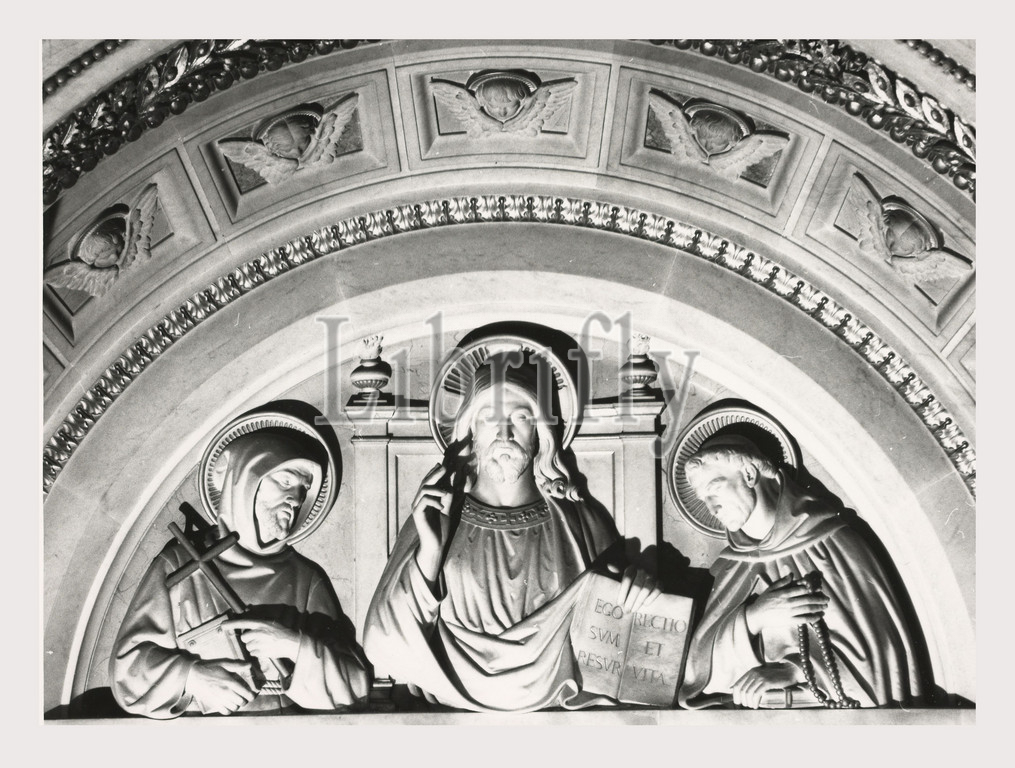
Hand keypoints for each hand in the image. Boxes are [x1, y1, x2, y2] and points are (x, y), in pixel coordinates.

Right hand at [185, 659, 255, 714]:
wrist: (193, 675)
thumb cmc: (209, 668)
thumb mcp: (223, 663)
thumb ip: (237, 665)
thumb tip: (249, 665)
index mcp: (229, 682)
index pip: (245, 693)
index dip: (251, 695)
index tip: (252, 694)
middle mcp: (225, 692)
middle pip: (241, 702)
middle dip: (245, 700)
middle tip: (245, 697)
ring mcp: (219, 699)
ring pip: (234, 708)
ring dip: (238, 705)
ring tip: (238, 700)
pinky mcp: (213, 703)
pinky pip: (225, 711)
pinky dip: (229, 710)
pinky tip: (230, 705)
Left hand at [222, 618, 300, 659]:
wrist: (291, 643)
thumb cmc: (282, 632)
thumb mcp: (271, 623)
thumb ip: (259, 624)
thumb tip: (248, 625)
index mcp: (261, 624)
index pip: (243, 623)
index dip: (232, 624)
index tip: (223, 625)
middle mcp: (259, 632)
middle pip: (245, 637)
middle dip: (249, 639)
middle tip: (258, 639)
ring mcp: (260, 643)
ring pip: (248, 646)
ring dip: (254, 646)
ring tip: (264, 644)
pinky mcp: (261, 652)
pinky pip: (253, 653)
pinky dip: (257, 653)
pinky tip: (265, 650)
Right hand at [412, 463, 454, 581]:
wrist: (436, 544)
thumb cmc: (441, 528)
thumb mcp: (448, 507)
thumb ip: (449, 494)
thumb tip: (454, 479)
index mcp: (426, 498)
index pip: (429, 481)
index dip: (435, 471)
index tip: (444, 463)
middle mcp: (419, 501)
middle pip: (425, 482)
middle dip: (435, 473)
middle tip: (445, 467)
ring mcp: (417, 507)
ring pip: (423, 489)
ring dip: (436, 488)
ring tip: (446, 492)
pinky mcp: (417, 514)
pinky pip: (423, 501)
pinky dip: (434, 501)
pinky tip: (441, 507)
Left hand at [610, 564, 660, 612]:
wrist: (644, 573)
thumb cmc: (629, 578)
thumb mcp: (621, 572)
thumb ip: (616, 570)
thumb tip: (610, 566)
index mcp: (632, 568)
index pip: (627, 578)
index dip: (623, 591)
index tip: (619, 603)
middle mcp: (643, 571)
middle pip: (636, 586)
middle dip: (631, 600)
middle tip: (626, 610)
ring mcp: (652, 576)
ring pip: (647, 588)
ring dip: (639, 600)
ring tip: (634, 609)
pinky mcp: (659, 582)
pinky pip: (658, 589)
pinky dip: (652, 597)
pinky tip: (645, 604)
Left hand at [730, 662, 804, 708]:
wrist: (789, 671)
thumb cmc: (775, 676)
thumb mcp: (761, 675)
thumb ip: (751, 680)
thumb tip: (735, 689)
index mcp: (750, 672)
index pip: (737, 685)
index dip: (735, 695)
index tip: (738, 702)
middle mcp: (753, 673)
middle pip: (742, 690)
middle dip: (743, 700)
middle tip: (747, 705)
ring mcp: (760, 677)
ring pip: (749, 693)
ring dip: (748, 702)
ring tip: (752, 706)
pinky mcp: (767, 682)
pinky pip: (757, 694)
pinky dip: (754, 702)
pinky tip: (756, 705)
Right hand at [744, 573, 828, 634]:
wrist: (757, 616)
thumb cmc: (763, 601)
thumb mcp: (771, 588)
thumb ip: (782, 582)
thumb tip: (791, 574)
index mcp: (784, 593)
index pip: (801, 590)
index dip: (811, 589)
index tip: (818, 589)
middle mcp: (788, 602)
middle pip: (807, 600)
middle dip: (819, 599)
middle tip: (827, 599)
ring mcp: (789, 612)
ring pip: (807, 609)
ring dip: (818, 608)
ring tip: (825, 607)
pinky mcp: (789, 621)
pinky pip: (803, 619)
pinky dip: (812, 618)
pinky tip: (818, 617)